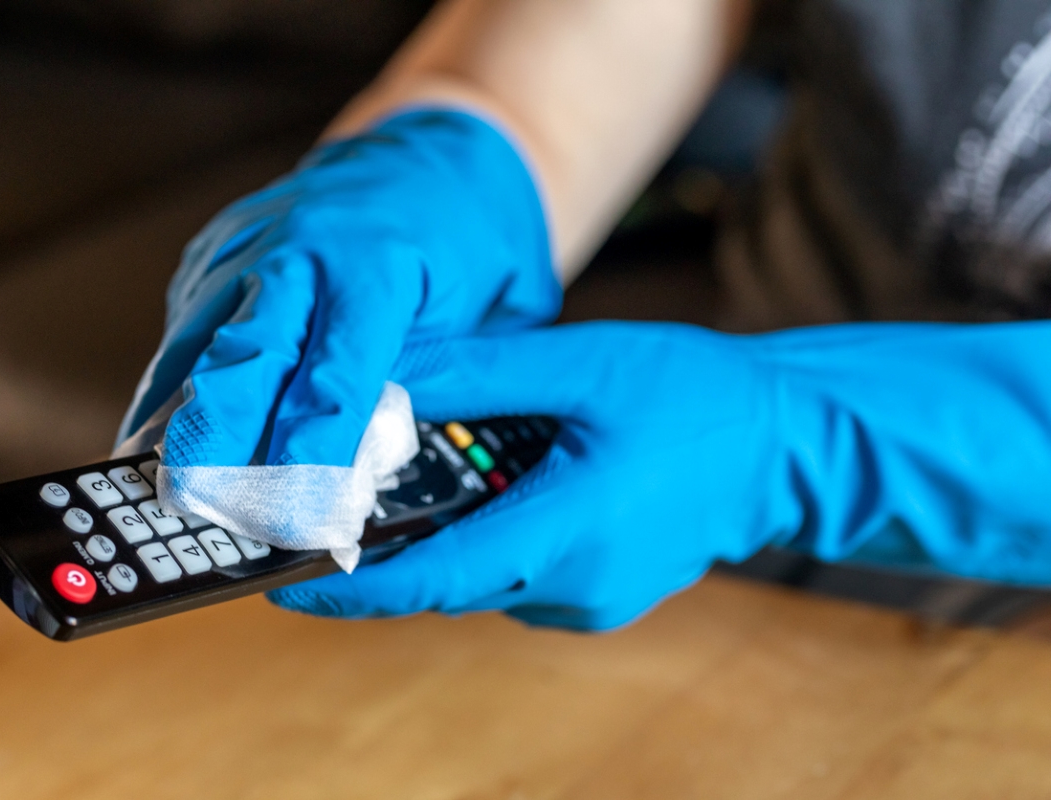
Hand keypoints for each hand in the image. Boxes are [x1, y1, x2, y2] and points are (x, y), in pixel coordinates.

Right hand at [118, 109, 559, 468]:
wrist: (438, 149)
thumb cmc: (474, 240)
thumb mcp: (494, 311)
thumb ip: (439, 379)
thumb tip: (372, 469)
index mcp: (381, 262)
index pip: (337, 374)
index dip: (310, 449)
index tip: (291, 513)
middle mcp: (302, 245)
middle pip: (244, 356)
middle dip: (215, 439)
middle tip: (196, 508)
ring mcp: (247, 244)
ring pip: (194, 345)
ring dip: (174, 424)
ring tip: (154, 493)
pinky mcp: (215, 254)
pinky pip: (184, 330)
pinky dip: (171, 390)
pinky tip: (159, 442)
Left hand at [269, 322, 775, 630]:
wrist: (789, 444)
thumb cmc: (698, 399)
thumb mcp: (581, 364)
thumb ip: (477, 374)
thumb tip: (384, 382)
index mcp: (566, 533)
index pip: (431, 578)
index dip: (351, 587)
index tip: (287, 583)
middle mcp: (574, 587)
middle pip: (447, 577)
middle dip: (390, 545)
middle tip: (343, 499)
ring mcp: (591, 601)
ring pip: (482, 577)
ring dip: (449, 532)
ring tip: (438, 469)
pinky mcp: (602, 596)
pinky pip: (519, 576)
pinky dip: (492, 537)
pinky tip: (506, 483)